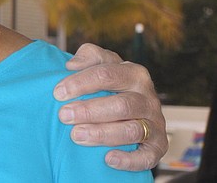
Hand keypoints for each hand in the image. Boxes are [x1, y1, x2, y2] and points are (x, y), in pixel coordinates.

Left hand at [54, 43, 166, 171]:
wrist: (130, 108)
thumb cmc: (109, 83)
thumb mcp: (100, 63)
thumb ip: (88, 56)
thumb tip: (72, 65)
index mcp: (134, 74)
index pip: (107, 75)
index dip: (81, 83)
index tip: (58, 93)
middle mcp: (148, 98)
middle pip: (121, 105)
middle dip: (89, 111)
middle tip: (64, 116)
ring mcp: (155, 123)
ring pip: (132, 130)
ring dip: (102, 134)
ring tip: (76, 135)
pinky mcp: (158, 146)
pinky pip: (148, 157)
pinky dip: (129, 160)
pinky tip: (108, 159)